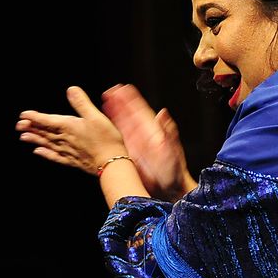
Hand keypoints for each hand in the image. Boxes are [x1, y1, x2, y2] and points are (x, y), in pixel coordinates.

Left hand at [17, 86, 127, 174]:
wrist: (111, 164)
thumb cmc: (106, 140)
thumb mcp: (96, 117)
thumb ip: (81, 103)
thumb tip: (71, 90)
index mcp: (68, 127)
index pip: (47, 120)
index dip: (34, 117)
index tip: (23, 115)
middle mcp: (65, 139)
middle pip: (44, 132)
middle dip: (31, 128)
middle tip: (18, 125)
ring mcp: (67, 151)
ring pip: (46, 144)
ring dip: (35, 140)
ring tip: (23, 137)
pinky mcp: (72, 161)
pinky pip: (54, 157)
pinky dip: (45, 154)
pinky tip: (38, 152)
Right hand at [101, 84, 195, 200]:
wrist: (169, 189)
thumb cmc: (174, 171)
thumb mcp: (171, 150)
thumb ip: (167, 132)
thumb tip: (163, 113)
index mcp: (152, 131)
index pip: (139, 110)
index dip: (131, 99)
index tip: (123, 88)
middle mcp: (142, 135)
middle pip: (128, 114)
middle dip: (119, 102)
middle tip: (110, 91)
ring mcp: (134, 143)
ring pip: (121, 124)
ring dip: (113, 113)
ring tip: (105, 101)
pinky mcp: (127, 153)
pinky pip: (117, 139)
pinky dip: (110, 130)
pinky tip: (103, 124)